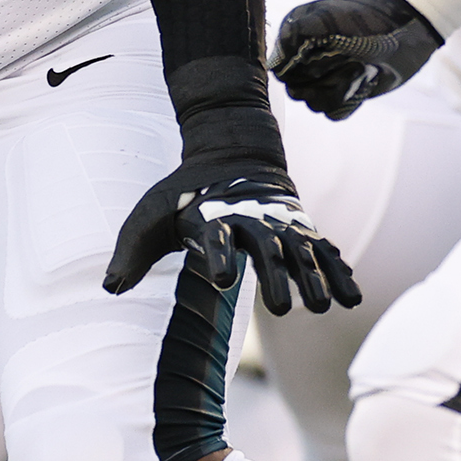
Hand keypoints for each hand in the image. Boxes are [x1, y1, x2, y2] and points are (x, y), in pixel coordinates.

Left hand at [104, 157, 359, 315]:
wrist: (231, 151)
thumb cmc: (184, 194)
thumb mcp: (151, 215)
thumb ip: (131, 252)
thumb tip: (109, 288)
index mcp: (212, 218)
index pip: (215, 239)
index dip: (218, 258)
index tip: (220, 279)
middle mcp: (250, 221)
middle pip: (266, 251)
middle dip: (276, 277)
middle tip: (283, 309)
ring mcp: (280, 224)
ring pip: (301, 253)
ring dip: (315, 279)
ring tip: (326, 307)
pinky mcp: (301, 228)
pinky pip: (324, 251)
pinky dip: (338, 271)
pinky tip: (351, 299)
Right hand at [272, 0, 443, 119]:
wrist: (406, 30)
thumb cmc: (368, 20)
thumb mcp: (328, 18)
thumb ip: (296, 34)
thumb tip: (275, 64)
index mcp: (296, 38)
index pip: (280, 69)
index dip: (297, 68)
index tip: (318, 55)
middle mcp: (307, 60)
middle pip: (295, 90)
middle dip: (322, 79)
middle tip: (345, 58)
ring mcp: (326, 78)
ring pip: (314, 103)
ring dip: (338, 88)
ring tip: (358, 67)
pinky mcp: (344, 94)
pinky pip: (334, 112)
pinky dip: (349, 100)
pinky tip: (363, 80)